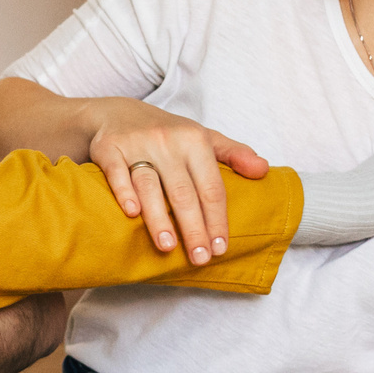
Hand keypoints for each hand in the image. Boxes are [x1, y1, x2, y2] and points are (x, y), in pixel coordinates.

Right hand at [83, 100, 270, 265]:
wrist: (119, 114)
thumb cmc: (168, 134)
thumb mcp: (204, 138)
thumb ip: (234, 154)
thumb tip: (264, 170)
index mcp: (195, 140)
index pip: (211, 187)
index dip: (217, 219)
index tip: (220, 248)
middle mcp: (167, 141)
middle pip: (183, 192)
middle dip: (193, 228)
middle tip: (199, 258)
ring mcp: (137, 144)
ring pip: (150, 185)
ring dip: (158, 217)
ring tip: (167, 246)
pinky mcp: (109, 149)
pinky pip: (117, 173)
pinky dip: (124, 192)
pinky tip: (131, 213)